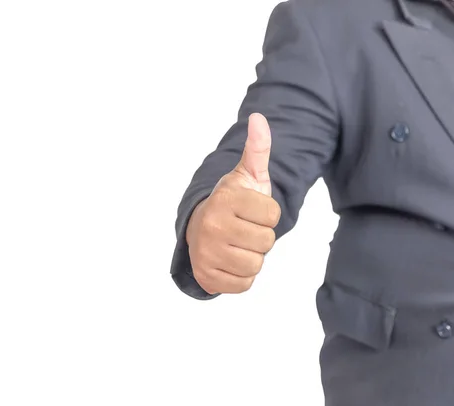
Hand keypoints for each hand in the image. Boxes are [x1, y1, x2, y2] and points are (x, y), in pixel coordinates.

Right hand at [186, 113, 280, 294]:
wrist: (201, 230)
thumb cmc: (231, 203)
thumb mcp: (245, 175)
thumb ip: (257, 150)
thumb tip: (259, 118)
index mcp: (225, 198)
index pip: (273, 214)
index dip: (267, 214)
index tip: (251, 210)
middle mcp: (213, 225)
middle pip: (267, 242)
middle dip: (260, 237)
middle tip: (243, 228)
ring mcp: (207, 253)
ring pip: (256, 264)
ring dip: (252, 257)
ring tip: (236, 244)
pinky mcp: (208, 277)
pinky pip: (244, 284)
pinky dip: (241, 275)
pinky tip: (229, 261)